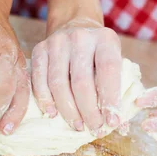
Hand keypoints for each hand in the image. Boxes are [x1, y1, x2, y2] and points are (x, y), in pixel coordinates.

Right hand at [31, 17, 122, 134]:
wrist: (74, 26)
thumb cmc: (98, 53)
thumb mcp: (114, 60)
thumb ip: (117, 86)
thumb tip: (117, 123)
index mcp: (105, 39)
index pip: (108, 70)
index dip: (110, 99)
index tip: (112, 122)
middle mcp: (80, 37)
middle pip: (81, 81)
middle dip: (88, 111)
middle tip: (94, 129)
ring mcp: (57, 42)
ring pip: (58, 83)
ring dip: (68, 110)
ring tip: (77, 125)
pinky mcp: (39, 49)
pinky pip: (38, 80)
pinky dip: (45, 100)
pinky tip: (53, 113)